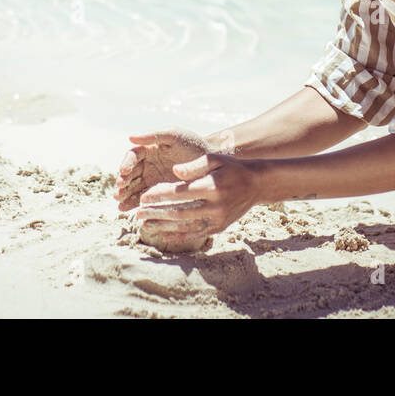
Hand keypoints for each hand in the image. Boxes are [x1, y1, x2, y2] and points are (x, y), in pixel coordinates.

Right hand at [114, 127, 212, 211]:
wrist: (211, 162)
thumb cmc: (193, 144)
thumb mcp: (174, 135)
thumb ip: (153, 135)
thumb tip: (130, 137)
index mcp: (149, 149)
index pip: (132, 156)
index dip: (126, 164)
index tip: (124, 173)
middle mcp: (148, 165)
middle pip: (129, 174)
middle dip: (123, 183)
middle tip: (119, 191)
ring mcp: (152, 179)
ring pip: (133, 187)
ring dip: (124, 195)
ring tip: (120, 203)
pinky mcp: (159, 192)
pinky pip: (142, 198)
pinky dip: (133, 203)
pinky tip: (126, 209)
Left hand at [133, 153, 261, 239]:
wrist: (256, 184)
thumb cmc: (231, 168)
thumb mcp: (215, 159)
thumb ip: (194, 165)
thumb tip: (175, 171)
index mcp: (212, 186)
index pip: (180, 192)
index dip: (160, 195)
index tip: (144, 196)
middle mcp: (215, 205)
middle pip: (180, 212)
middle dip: (157, 213)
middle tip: (138, 213)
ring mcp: (218, 219)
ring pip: (185, 225)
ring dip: (163, 226)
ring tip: (145, 224)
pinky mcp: (219, 227)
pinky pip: (195, 234)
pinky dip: (178, 236)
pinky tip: (163, 235)